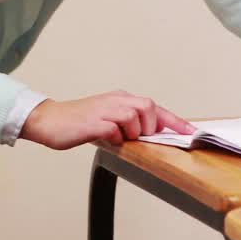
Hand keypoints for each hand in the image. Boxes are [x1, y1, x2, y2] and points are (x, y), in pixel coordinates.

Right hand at [19, 91, 194, 149]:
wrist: (48, 120)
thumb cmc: (79, 123)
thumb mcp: (108, 119)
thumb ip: (128, 124)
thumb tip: (151, 137)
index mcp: (121, 99)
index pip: (156, 108)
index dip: (175, 121)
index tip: (192, 133)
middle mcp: (115, 100)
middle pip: (148, 108)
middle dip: (149, 127)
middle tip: (137, 138)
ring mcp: (104, 110)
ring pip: (134, 118)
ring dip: (132, 133)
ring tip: (118, 138)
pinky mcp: (93, 123)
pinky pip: (114, 130)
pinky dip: (116, 138)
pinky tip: (108, 140)